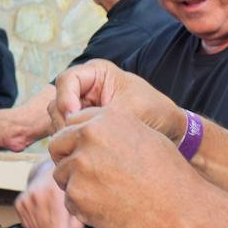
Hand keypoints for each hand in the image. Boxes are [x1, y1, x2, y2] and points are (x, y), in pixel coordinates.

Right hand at [13, 162, 82, 227]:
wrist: (47, 174)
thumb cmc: (66, 191)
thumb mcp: (77, 202)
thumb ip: (77, 220)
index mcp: (56, 192)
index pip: (58, 221)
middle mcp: (38, 194)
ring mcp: (27, 199)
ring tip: (54, 223)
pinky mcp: (19, 203)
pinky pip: (29, 227)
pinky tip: (44, 218)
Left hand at [49, 108, 202, 227]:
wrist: (180, 210)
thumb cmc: (168, 175)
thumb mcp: (143, 135)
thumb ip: (110, 129)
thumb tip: (85, 131)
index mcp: (104, 119)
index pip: (72, 123)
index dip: (77, 140)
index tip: (86, 153)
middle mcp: (87, 137)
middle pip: (57, 145)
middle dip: (67, 159)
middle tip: (87, 175)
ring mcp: (79, 166)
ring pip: (61, 175)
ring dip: (76, 185)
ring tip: (108, 194)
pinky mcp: (76, 195)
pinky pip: (69, 201)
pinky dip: (83, 207)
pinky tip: (109, 208)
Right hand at [51, 60, 184, 141]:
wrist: (170, 131)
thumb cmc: (156, 113)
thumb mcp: (130, 110)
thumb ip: (100, 114)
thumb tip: (69, 126)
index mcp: (97, 73)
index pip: (67, 80)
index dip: (66, 98)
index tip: (74, 117)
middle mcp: (85, 88)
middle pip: (57, 101)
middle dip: (64, 121)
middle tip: (76, 139)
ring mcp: (82, 108)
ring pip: (58, 119)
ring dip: (66, 135)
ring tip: (83, 148)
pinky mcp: (83, 126)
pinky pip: (66, 133)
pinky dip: (71, 143)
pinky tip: (84, 153)